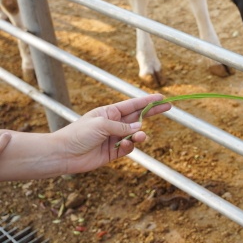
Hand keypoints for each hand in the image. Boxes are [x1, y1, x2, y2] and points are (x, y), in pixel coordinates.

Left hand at [53, 94, 170, 174]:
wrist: (64, 154)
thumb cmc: (78, 134)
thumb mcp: (101, 124)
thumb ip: (122, 126)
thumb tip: (139, 129)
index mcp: (109, 112)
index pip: (133, 105)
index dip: (147, 101)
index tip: (161, 97)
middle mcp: (114, 124)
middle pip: (138, 117)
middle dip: (153, 113)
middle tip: (168, 107)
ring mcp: (114, 138)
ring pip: (135, 135)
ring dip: (140, 136)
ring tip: (140, 137)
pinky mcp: (113, 152)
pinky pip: (128, 148)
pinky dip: (130, 147)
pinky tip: (126, 146)